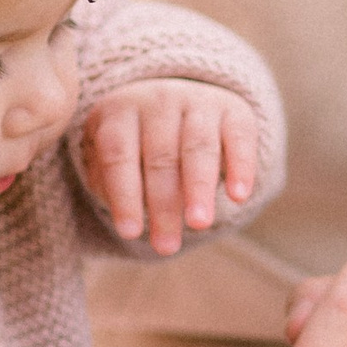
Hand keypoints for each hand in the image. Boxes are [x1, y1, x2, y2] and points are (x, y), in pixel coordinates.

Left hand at [79, 77, 258, 255]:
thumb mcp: (106, 154)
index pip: (119, 156)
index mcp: (120, 113)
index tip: (130, 233)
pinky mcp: (233, 110)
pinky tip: (239, 197)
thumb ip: (106, 182)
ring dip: (199, 188)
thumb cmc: (134, 143)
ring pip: (198, 147)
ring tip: (198, 224)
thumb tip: (123, 215)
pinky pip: (239, 138)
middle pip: (161, 157)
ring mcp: (198, 101)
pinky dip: (241, 167)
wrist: (175, 102)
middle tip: (166, 246)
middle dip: (164, 205)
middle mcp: (158, 101)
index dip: (125, 196)